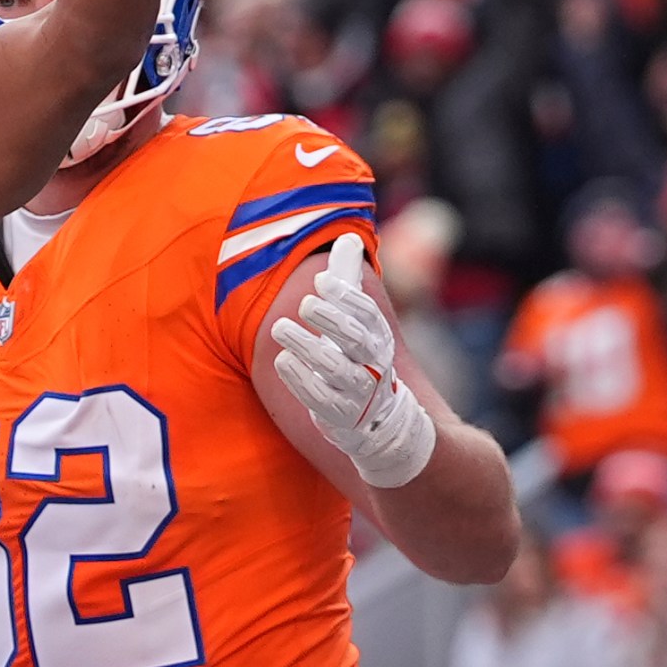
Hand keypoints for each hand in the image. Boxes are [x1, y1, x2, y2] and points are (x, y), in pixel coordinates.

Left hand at [271, 233, 435, 488]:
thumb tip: (348, 238)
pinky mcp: (341, 418)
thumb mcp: (360, 323)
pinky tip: (282, 362)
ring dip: (307, 347)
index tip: (322, 280)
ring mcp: (359, 395)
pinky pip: (320, 399)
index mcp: (379, 341)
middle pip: (356, 340)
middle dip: (331, 320)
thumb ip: (350, 284)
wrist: (386, 428)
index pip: (369, 315)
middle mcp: (374, 367)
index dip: (348, 297)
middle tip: (304, 304)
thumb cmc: (362, 363)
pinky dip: (301, 380)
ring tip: (280, 328)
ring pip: (335, 369)